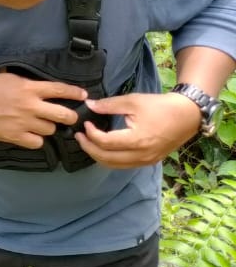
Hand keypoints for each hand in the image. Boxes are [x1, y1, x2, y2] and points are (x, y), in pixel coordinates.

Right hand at [0, 74, 84, 148]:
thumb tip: (45, 87)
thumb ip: (29, 84)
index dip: (75, 93)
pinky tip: (30, 134)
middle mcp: (30, 105)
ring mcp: (23, 122)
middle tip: (67, 117)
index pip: (60, 90)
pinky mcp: (15, 136)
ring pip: (51, 130)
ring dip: (48, 127)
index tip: (84, 96)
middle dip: (70, 116)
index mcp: (29, 88)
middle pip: (64, 115)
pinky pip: (37, 142)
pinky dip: (36, 139)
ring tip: (40, 124)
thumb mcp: (9, 78)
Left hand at [75, 91, 203, 168]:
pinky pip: (124, 165)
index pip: (105, 143)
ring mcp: (146, 161)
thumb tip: (89, 105)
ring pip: (114, 165)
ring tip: (88, 142)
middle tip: (79, 136)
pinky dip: (110, 159)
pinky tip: (104, 148)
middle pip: (106, 159)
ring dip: (98, 156)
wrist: (187, 115)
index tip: (84, 124)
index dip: (90, 134)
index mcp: (137, 140)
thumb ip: (109, 105)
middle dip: (88, 148)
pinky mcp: (149, 161)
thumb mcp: (133, 101)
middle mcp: (141, 155)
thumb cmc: (160, 106)